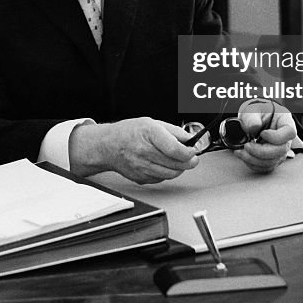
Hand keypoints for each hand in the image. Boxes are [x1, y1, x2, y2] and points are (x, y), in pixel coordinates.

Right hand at [69, 117, 202, 183]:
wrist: (108, 146)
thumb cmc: (129, 132)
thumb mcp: (152, 122)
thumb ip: (174, 131)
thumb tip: (191, 140)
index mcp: (149, 134)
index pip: (175, 150)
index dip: (189, 152)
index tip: (194, 151)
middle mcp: (144, 152)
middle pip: (176, 164)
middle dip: (189, 162)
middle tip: (192, 157)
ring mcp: (142, 167)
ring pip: (171, 174)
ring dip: (179, 168)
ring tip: (177, 160)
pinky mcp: (141, 178)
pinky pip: (162, 179)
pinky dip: (166, 173)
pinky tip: (162, 164)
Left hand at [232, 101, 302, 173]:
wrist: (253, 119)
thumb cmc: (256, 112)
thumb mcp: (252, 110)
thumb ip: (253, 118)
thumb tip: (254, 128)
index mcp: (285, 122)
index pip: (289, 133)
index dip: (276, 137)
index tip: (262, 133)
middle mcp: (286, 139)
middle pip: (281, 150)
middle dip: (261, 152)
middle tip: (247, 146)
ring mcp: (280, 151)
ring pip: (272, 162)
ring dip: (254, 159)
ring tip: (241, 152)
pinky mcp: (272, 159)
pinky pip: (265, 167)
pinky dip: (252, 164)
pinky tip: (243, 155)